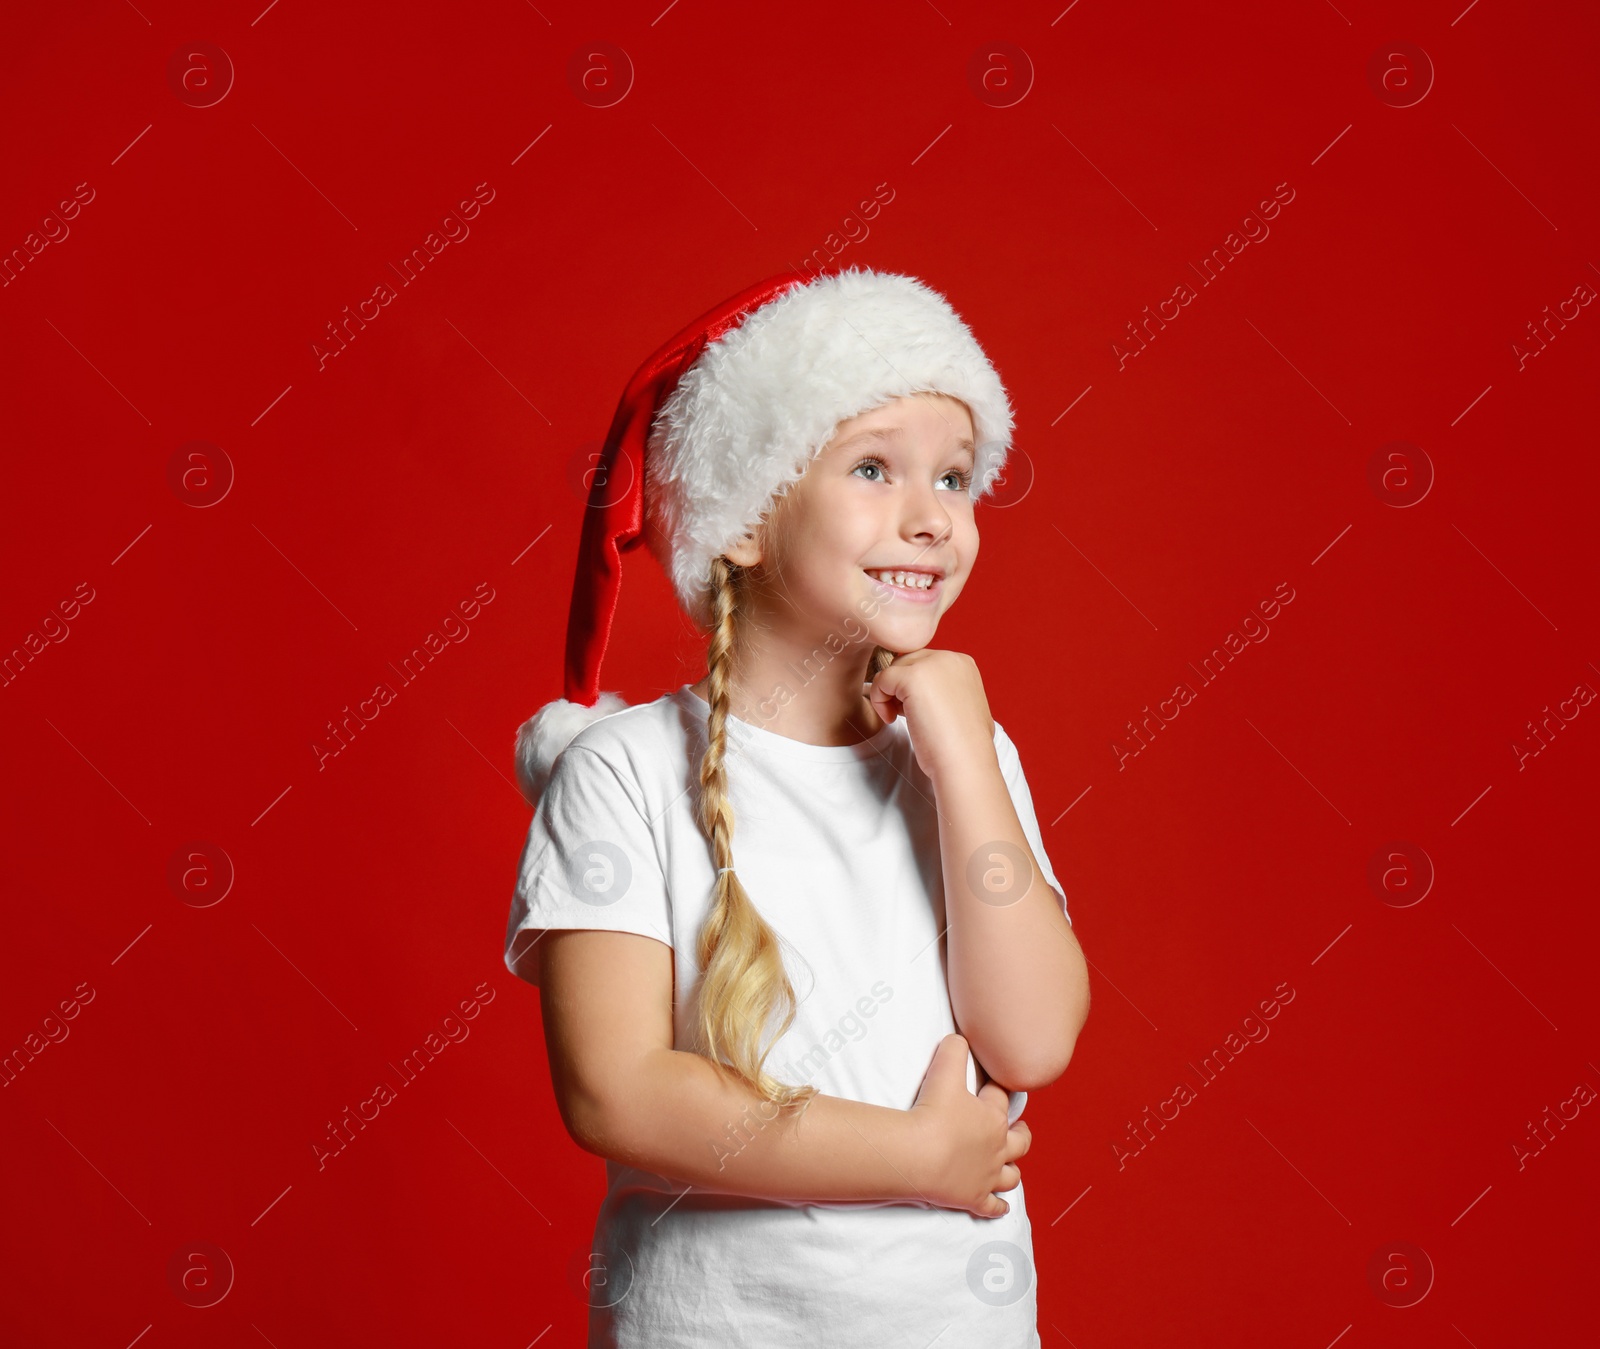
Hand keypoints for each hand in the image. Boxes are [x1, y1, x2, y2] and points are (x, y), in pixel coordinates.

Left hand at [863, 649, 994, 781]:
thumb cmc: (961, 745)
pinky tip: (890, 719)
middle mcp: (950, 658)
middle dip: (901, 688)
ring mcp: (932, 664)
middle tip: (908, 715)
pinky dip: (879, 700)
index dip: (913, 687)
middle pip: (907, 662)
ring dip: (890, 695)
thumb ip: (942, 690)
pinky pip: (881, 679)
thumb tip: (920, 691)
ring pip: (893, 670)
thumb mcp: (960, 706)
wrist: (965, 761)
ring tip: (901, 718)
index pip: (923, 662)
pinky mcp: (913, 677)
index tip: (919, 711)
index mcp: (962, 663)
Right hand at [905, 1033, 1031, 1218]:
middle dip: (1022, 1134)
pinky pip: (992, 1207)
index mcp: (992, 1118)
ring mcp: (987, 1176)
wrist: (920, 1155)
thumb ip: (953, 1050)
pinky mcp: (973, 1199)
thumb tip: (959, 1037)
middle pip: (1019, 1141)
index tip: (997, 1088)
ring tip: (1012, 1167)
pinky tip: (1002, 1207)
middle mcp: (996, 1148)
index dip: (999, 1091)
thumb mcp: (943, 1071)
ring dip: (1012, 1171)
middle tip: (1022, 1130)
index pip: (1002, 1100)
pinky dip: (998, 1207)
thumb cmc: (933, 1113)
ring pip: (1010, 1176)